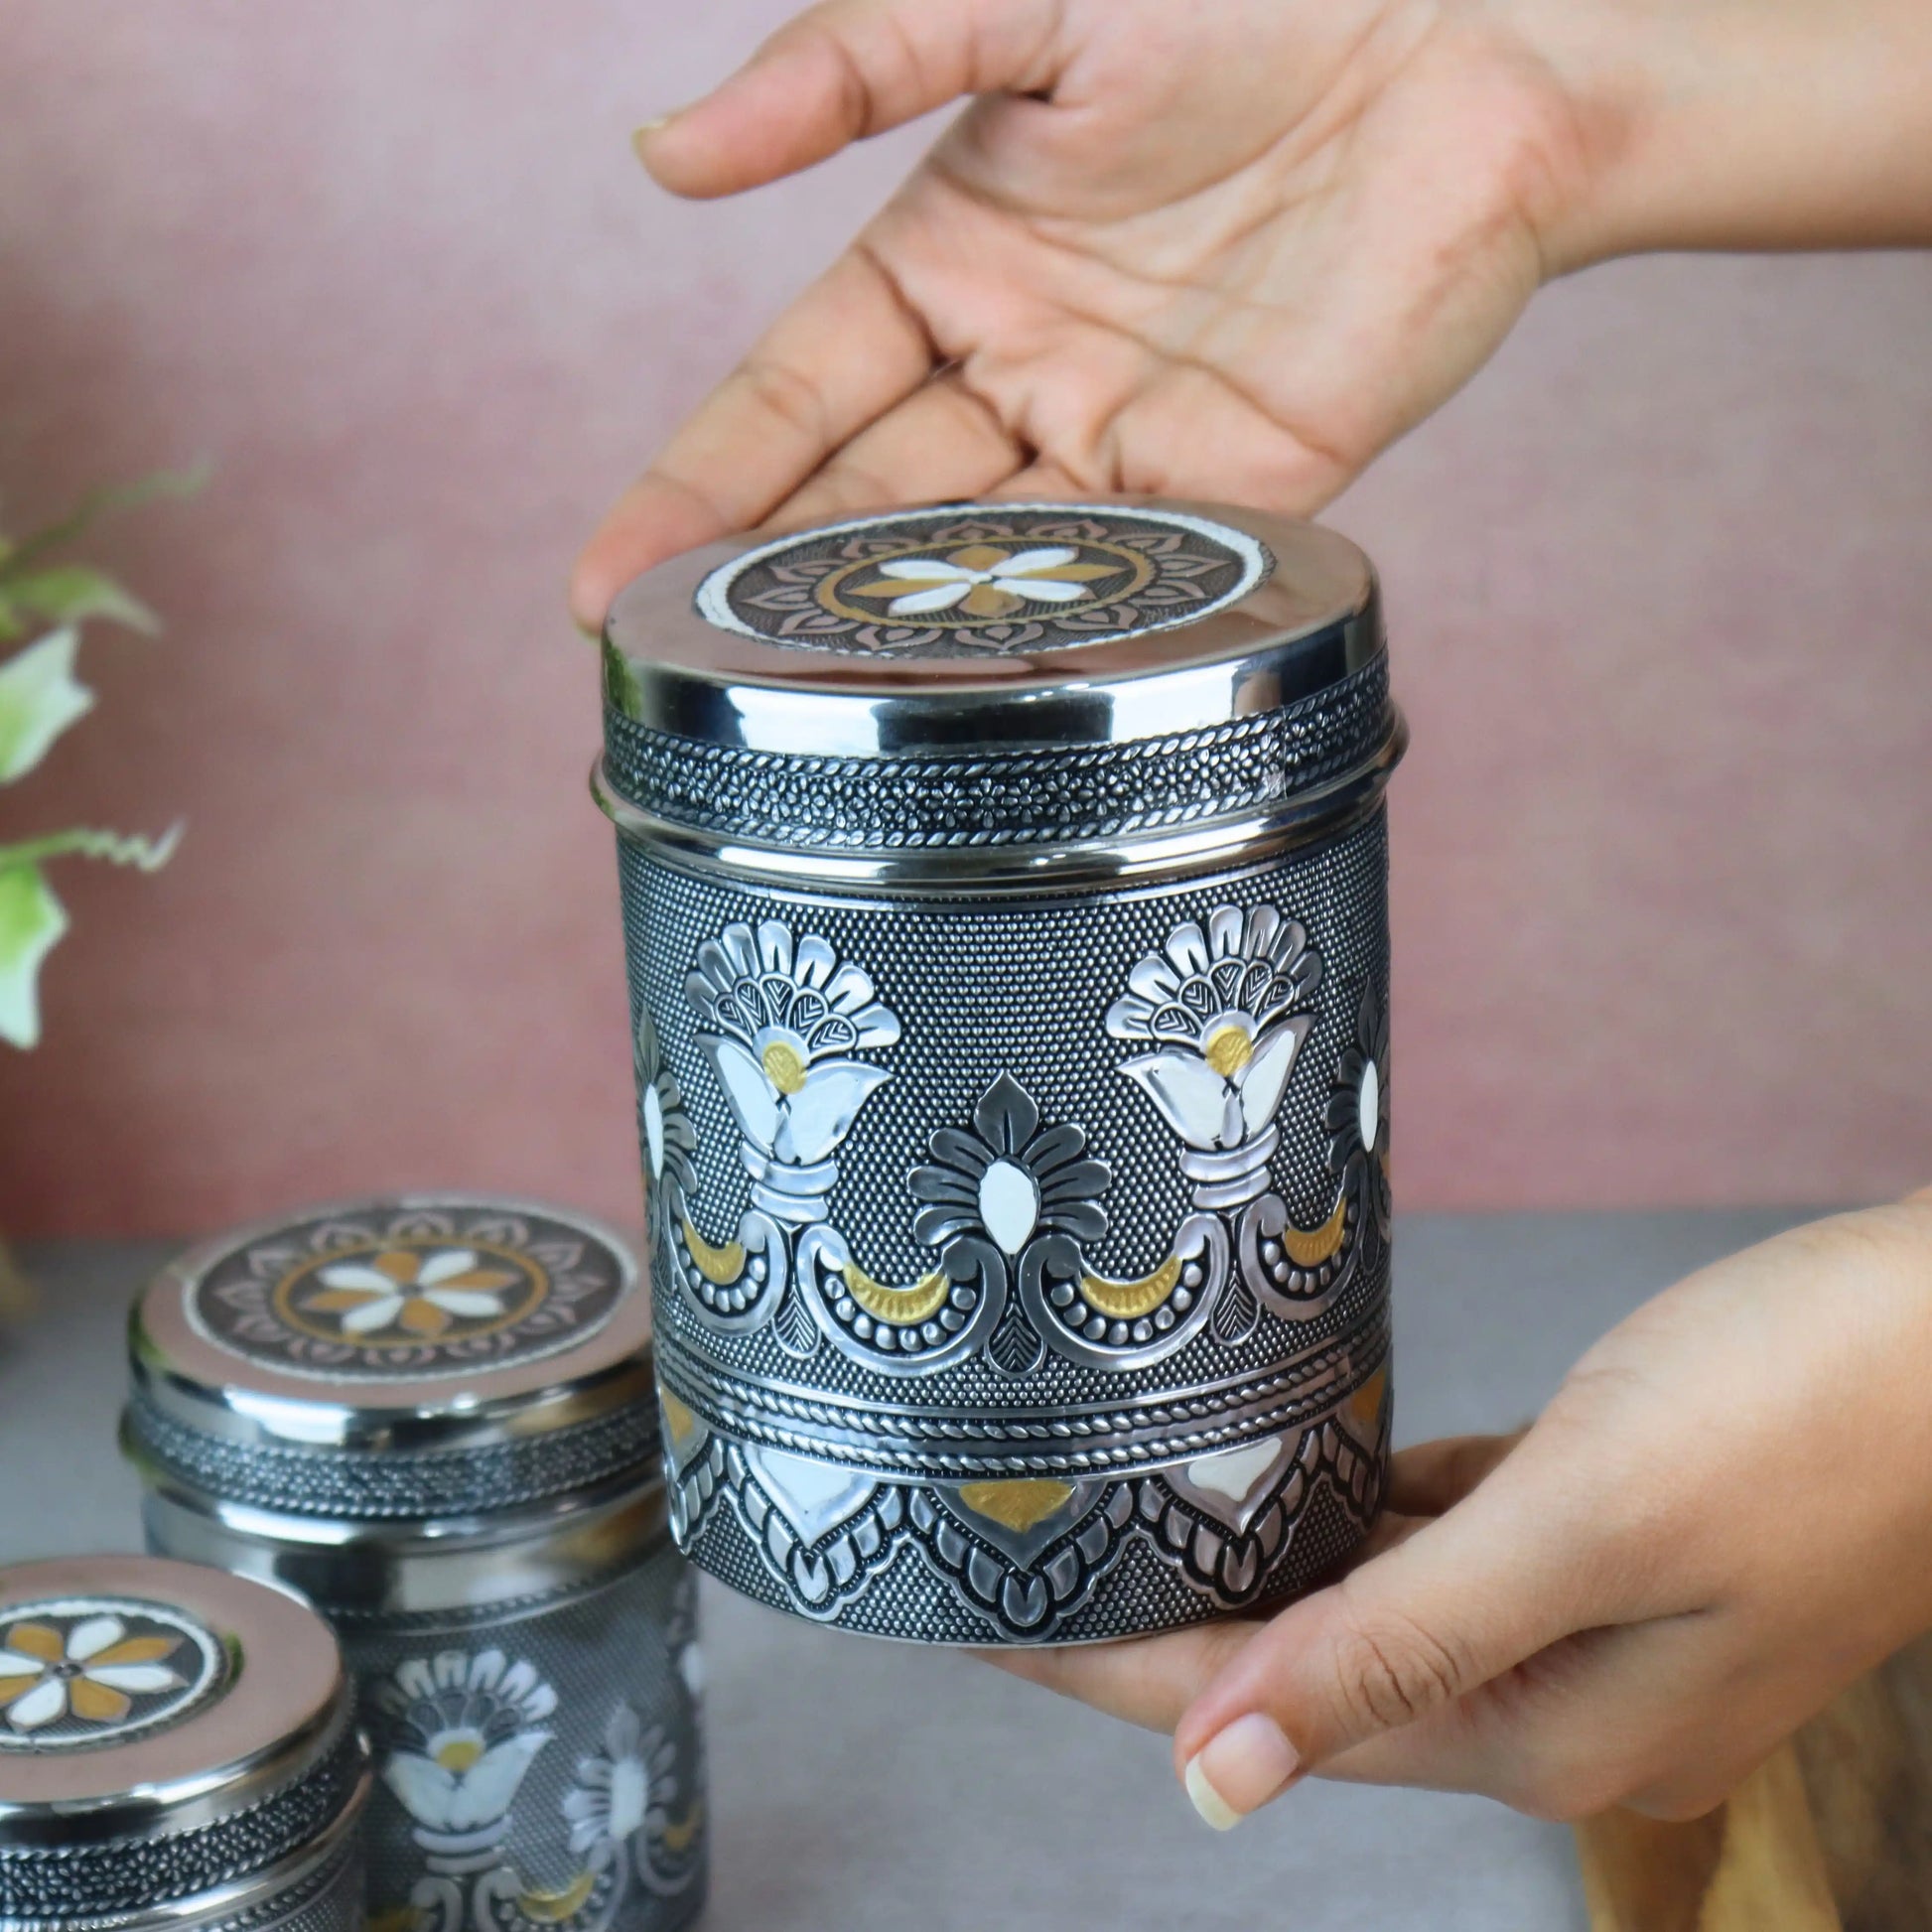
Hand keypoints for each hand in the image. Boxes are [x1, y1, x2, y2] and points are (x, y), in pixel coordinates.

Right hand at [569, 0, 1610, 624]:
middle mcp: (1014, 367)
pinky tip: (964, 708)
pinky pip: (1120, 582)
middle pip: (861, 507)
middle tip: (677, 686)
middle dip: (765, 596)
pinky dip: (1045, 642)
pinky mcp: (1230, 491)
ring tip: (793, 721)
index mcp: (945, 259)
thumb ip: (847, 66)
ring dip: (890, 641)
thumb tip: (663, 154)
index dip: (694, 488)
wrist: (1471, 38)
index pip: (786, 398)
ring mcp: (1117, 439)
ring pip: (975, 566)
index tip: (603, 584)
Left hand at [994, 1194, 1931, 1825]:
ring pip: (1370, 1594)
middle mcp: (1553, 1696)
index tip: (986, 1613)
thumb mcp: (1589, 1528)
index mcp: (1539, 1730)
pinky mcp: (1607, 1531)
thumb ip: (1399, 1647)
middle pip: (1304, 1658)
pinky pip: (1441, 1535)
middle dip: (1164, 1609)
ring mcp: (1585, 1616)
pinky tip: (1287, 1463)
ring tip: (1122, 1495)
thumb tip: (1213, 1783)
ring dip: (1254, 1553)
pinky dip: (1358, 1506)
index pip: (1267, 1709)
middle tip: (1024, 1534)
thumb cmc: (1806, 1414)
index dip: (1118, 1666)